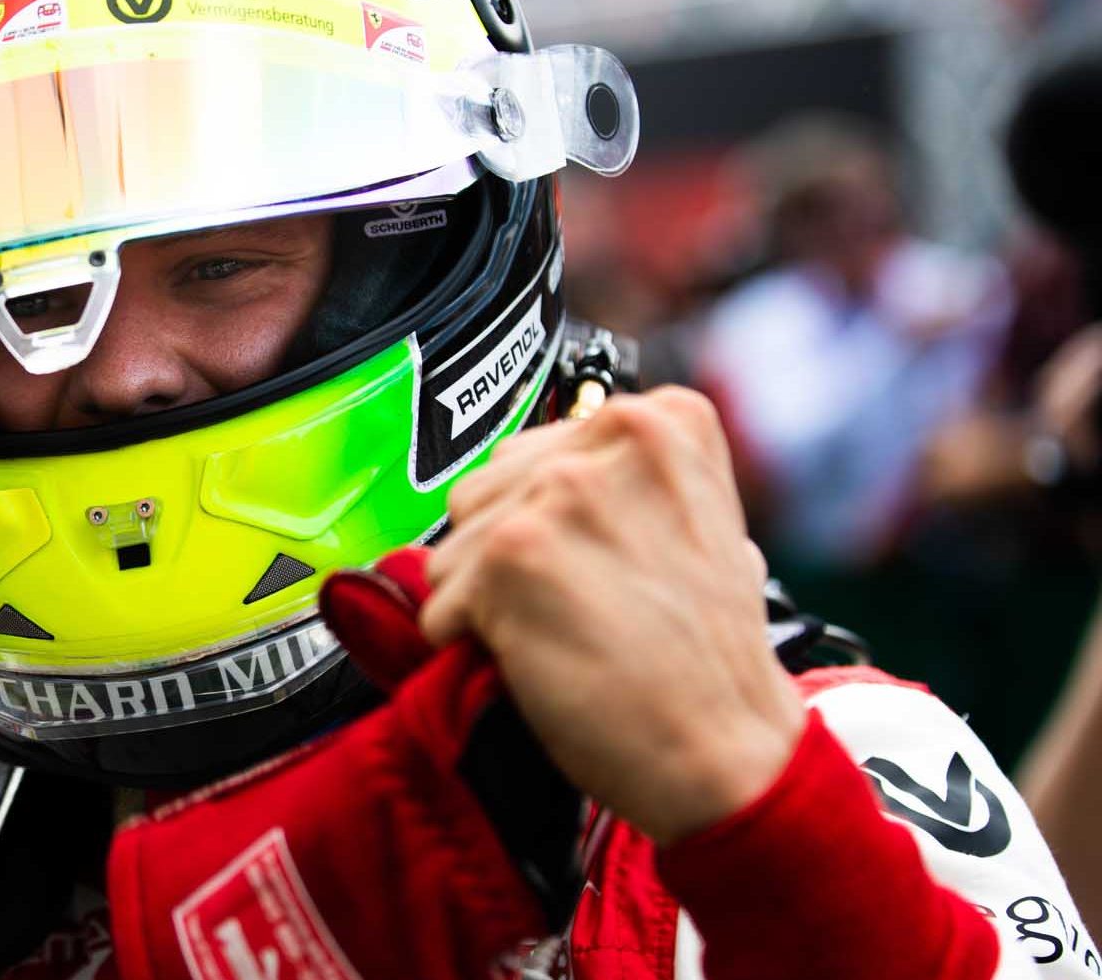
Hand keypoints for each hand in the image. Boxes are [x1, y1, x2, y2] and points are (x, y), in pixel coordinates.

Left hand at [419, 387, 803, 844]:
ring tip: (565, 634)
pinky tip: (539, 660)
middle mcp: (610, 438)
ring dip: (484, 604)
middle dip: (506, 560)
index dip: (543, 528)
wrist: (728, 748)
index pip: (534, 455)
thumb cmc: (708, 656)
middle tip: (579, 610)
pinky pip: (438, 605)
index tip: (585, 568)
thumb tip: (522, 479)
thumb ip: (619, 483)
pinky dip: (468, 647)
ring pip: (451, 549)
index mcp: (664, 418)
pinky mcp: (511, 553)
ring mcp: (558, 493)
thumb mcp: (697, 525)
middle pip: (482, 493)